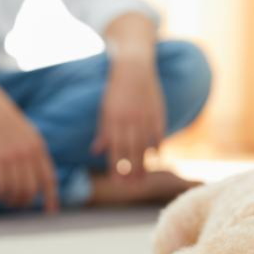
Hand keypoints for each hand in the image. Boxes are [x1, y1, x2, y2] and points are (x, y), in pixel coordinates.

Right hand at [0, 88, 58, 211]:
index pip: (49, 179)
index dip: (51, 197)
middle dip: (26, 202)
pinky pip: (2, 185)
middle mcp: (28, 154)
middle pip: (32, 189)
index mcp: (39, 149)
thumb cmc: (7, 122)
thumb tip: (40, 173)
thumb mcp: (29, 134)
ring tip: (7, 201)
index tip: (50, 212)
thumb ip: (35, 152)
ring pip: (17, 189)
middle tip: (19, 205)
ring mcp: (12, 157)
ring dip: (12, 200)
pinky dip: (0, 193)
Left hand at [91, 54, 165, 179]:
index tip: (117, 182)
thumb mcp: (105, 109)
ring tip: (143, 178)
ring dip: (144, 164)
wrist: (134, 68)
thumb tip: (96, 152)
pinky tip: (155, 158)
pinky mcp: (157, 113)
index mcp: (113, 119)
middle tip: (132, 186)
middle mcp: (129, 120)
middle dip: (131, 170)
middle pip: (130, 150)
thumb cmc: (116, 91)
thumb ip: (103, 131)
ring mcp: (144, 117)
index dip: (116, 167)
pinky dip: (157, 147)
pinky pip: (158, 134)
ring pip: (144, 146)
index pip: (114, 148)